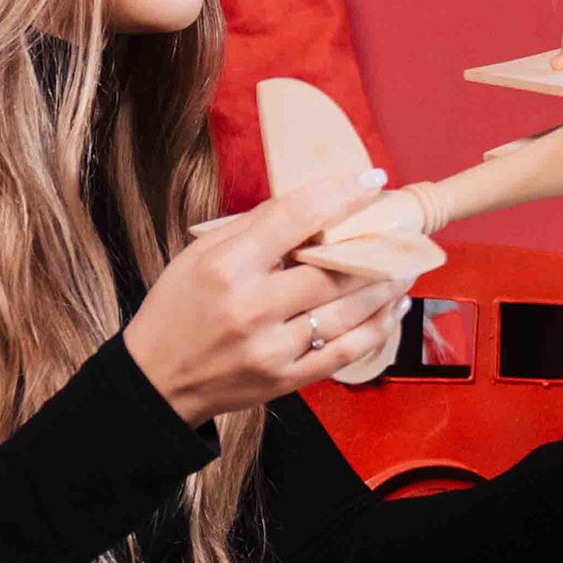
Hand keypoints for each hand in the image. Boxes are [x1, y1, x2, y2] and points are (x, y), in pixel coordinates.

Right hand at [124, 172, 409, 423]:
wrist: (157, 380)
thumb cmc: (178, 310)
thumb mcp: (199, 255)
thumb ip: (254, 228)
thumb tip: (313, 202)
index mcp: (226, 266)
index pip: (294, 218)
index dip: (339, 195)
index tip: (370, 182)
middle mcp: (251, 307)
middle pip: (332, 269)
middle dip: (377, 246)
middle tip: (403, 230)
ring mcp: (271, 348)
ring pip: (348, 311)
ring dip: (386, 286)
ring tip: (406, 267)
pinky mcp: (285, 378)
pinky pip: (346, 351)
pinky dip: (378, 328)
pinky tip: (393, 309)